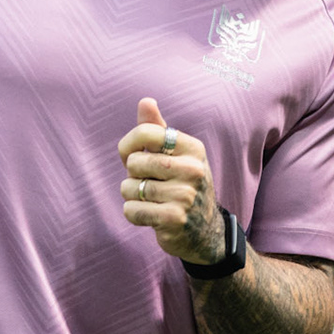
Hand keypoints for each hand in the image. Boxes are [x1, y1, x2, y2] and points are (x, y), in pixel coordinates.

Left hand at [118, 98, 224, 264]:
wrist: (205, 232)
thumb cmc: (182, 186)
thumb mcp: (175, 156)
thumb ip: (157, 129)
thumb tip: (145, 101)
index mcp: (193, 148)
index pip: (147, 133)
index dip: (128, 144)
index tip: (130, 155)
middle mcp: (193, 169)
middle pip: (135, 162)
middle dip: (132, 174)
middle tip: (146, 182)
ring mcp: (185, 195)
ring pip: (130, 187)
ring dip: (131, 195)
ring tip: (148, 199)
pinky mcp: (174, 219)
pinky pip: (132, 210)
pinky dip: (132, 213)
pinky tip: (148, 215)